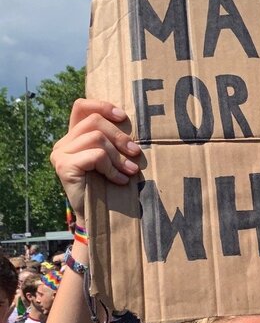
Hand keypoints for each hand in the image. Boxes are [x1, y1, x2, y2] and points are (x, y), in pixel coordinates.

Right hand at [50, 99, 141, 224]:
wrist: (97, 216)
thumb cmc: (109, 186)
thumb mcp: (112, 159)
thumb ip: (113, 141)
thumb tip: (131, 125)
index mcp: (74, 137)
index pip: (81, 106)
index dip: (102, 105)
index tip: (122, 117)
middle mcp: (63, 142)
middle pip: (94, 121)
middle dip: (120, 137)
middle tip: (136, 153)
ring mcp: (60, 154)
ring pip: (97, 139)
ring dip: (119, 156)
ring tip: (130, 171)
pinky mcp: (64, 166)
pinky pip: (96, 156)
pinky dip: (113, 168)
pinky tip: (120, 181)